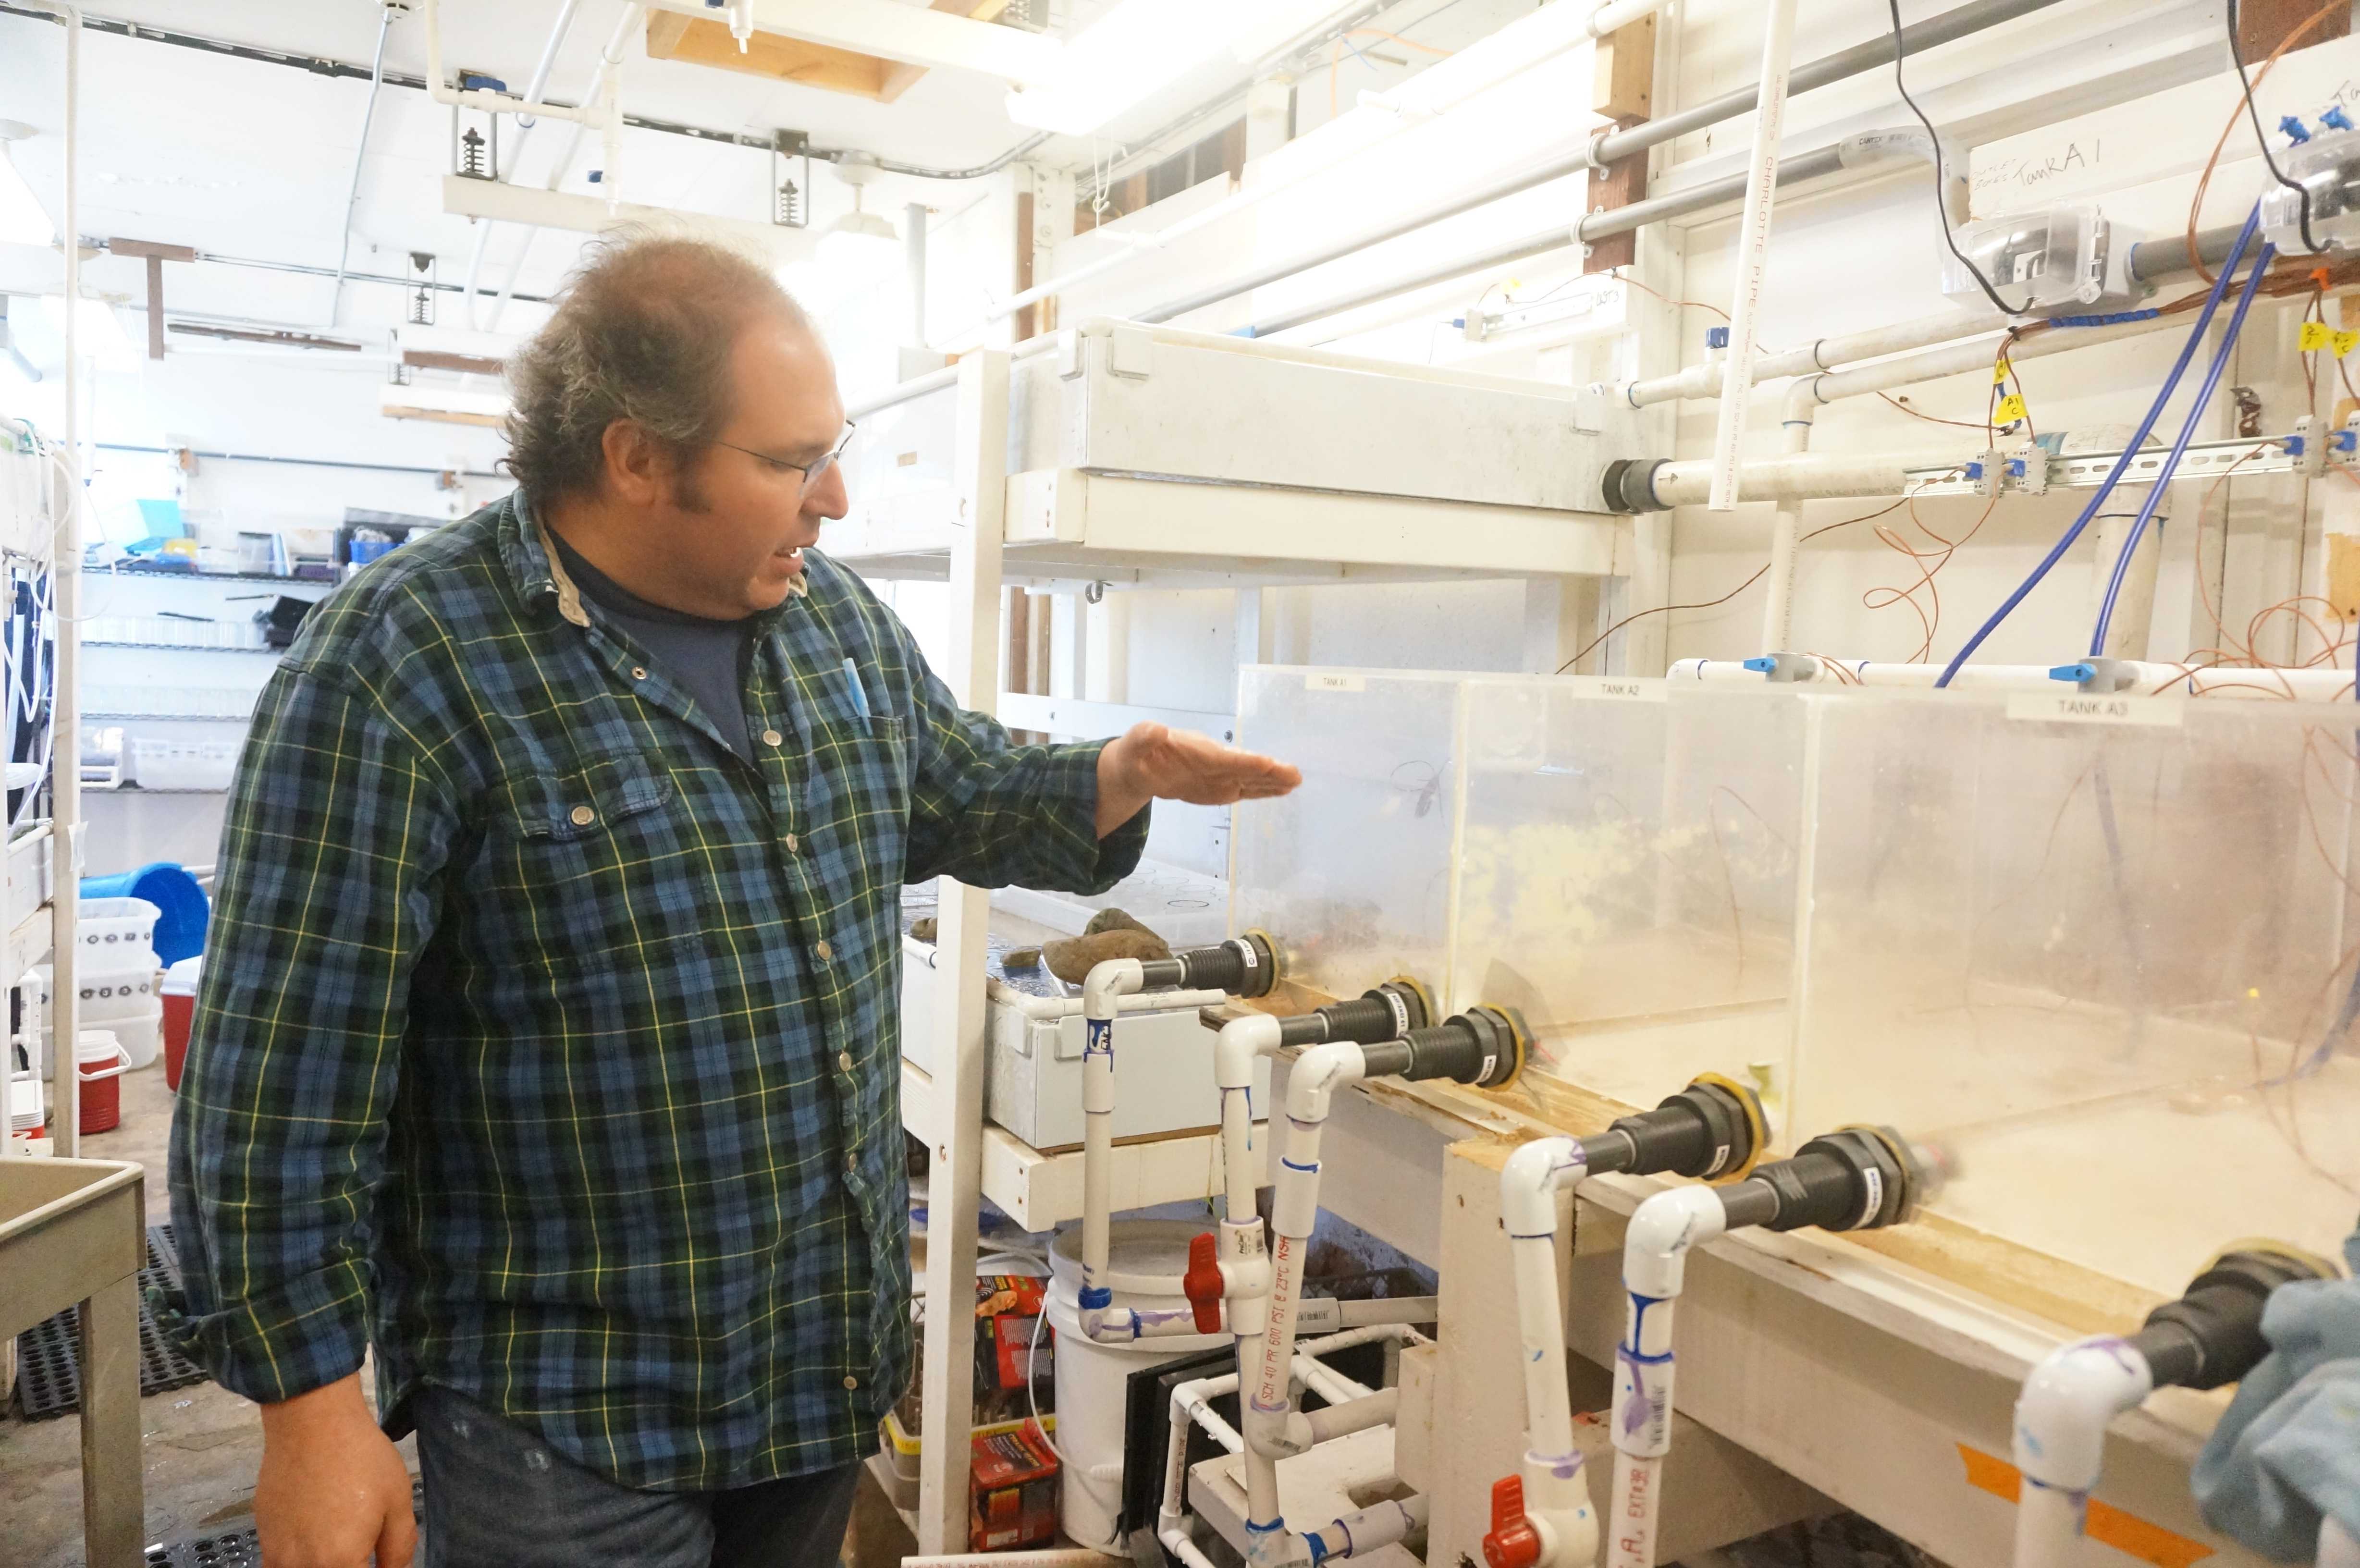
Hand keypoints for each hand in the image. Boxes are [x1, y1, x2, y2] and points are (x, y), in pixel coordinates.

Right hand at [255, 1373, 417, 1567]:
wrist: (310, 1424)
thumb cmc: (362, 1459)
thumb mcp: (397, 1501)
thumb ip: (398, 1548)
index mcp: (341, 1563)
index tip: (378, 1559)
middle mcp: (304, 1567)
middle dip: (349, 1566)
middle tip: (362, 1546)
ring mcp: (278, 1556)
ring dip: (323, 1564)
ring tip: (340, 1539)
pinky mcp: (263, 1539)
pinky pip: (281, 1566)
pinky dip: (300, 1561)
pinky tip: (316, 1540)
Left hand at [1096, 723, 1300, 836]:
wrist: (1139, 765)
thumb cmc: (1137, 753)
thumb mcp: (1133, 744)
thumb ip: (1143, 738)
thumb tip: (1156, 730)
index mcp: (1196, 750)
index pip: (1223, 758)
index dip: (1243, 761)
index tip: (1266, 763)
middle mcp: (1214, 762)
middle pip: (1244, 768)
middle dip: (1269, 772)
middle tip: (1294, 775)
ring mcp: (1219, 775)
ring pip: (1249, 780)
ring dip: (1272, 782)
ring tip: (1296, 782)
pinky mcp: (1220, 788)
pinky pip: (1244, 790)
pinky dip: (1263, 791)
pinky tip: (1282, 791)